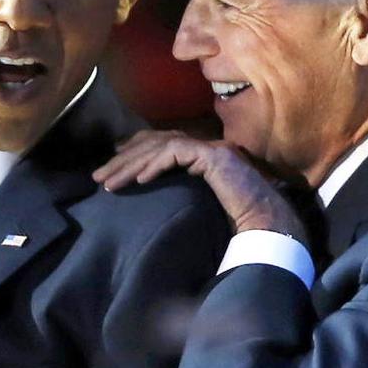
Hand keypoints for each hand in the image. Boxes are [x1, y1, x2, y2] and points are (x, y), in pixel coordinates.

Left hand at [93, 130, 306, 240]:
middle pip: (155, 142)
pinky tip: (138, 181)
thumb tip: (150, 201)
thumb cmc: (238, 222)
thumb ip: (178, 196)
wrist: (269, 225)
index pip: (161, 143)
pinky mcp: (215, 155)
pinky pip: (177, 153)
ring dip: (131, 164)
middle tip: (99, 177)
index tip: (112, 167)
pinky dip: (155, 165)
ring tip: (109, 184)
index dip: (133, 151)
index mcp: (202, 155)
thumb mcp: (197, 206)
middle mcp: (207, 146)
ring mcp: (212, 148)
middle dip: (123, 159)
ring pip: (161, 146)